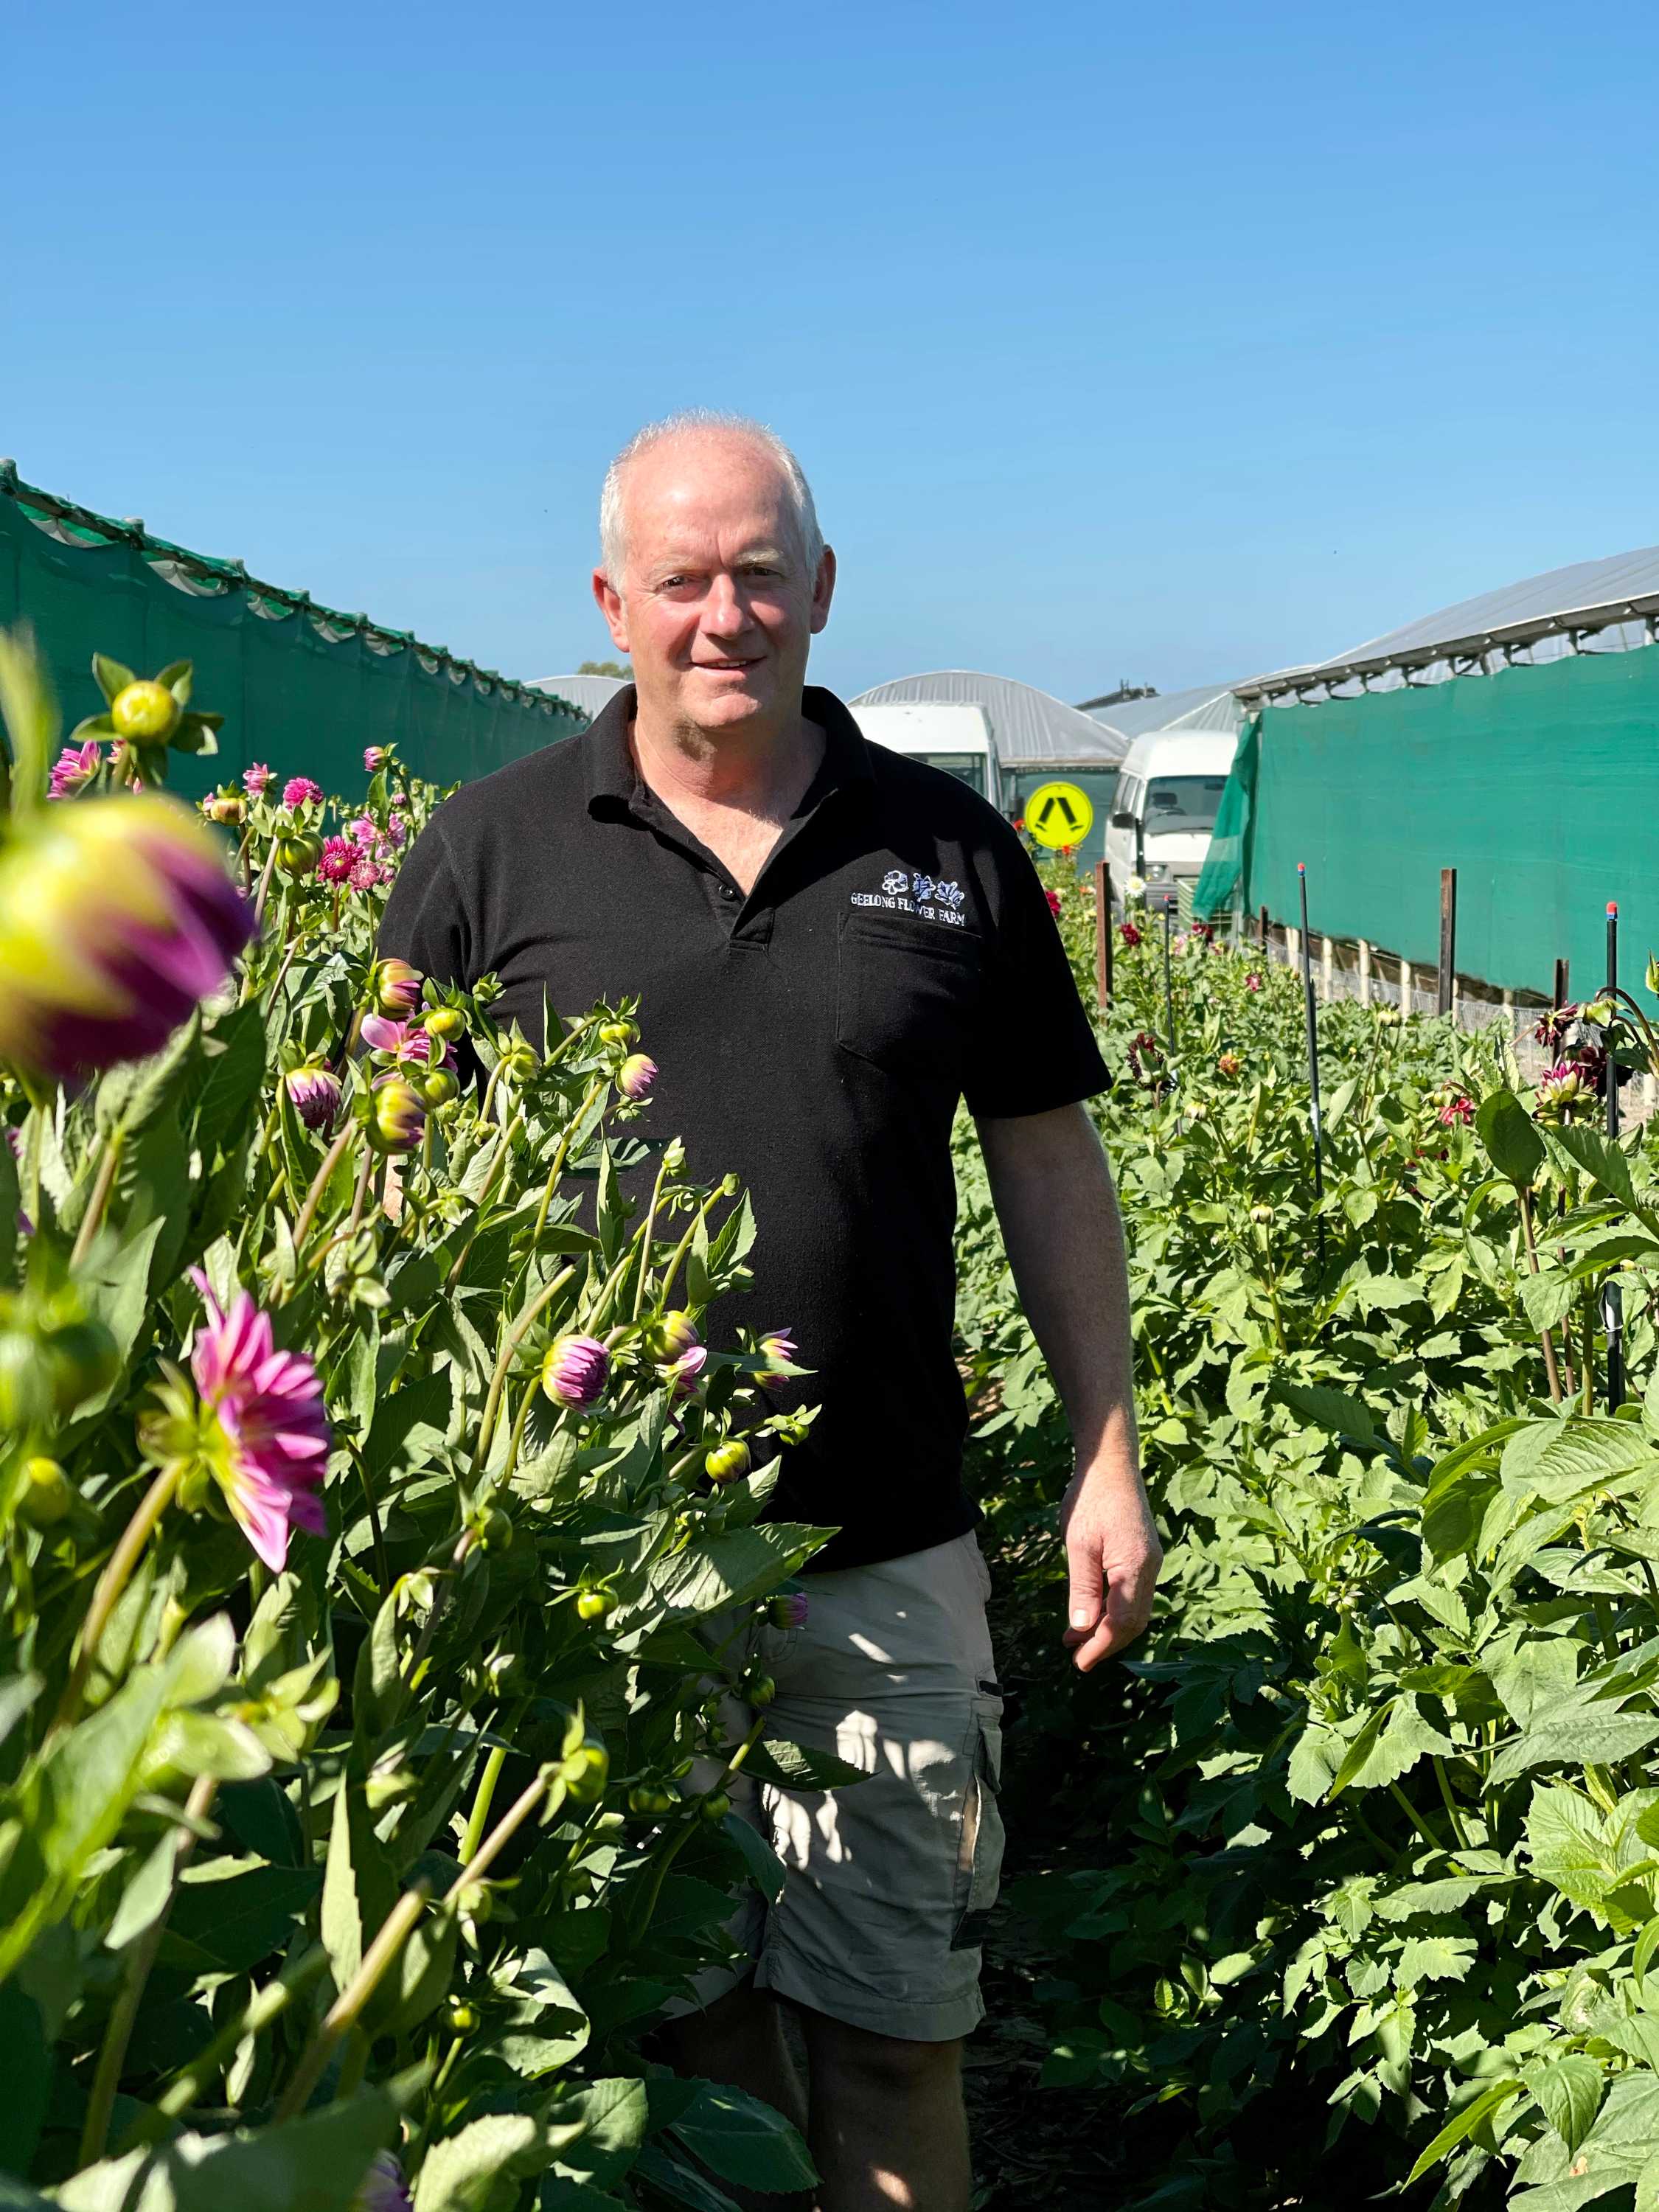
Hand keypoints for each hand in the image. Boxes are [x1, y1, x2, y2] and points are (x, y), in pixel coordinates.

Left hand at [1059, 1463, 1161, 1671]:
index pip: (1121, 1622)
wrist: (1111, 1462)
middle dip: (1106, 1643)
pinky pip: (1134, 1595)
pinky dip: (1114, 1610)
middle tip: (1076, 1657)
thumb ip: (1083, 1587)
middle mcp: (1151, 1568)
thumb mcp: (1079, 1543)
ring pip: (1136, 1611)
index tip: (1079, 1663)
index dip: (1101, 1646)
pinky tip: (1092, 1611)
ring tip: (1077, 1640)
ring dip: (1109, 1628)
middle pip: (1133, 1622)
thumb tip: (1082, 1628)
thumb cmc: (1091, 1497)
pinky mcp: (1145, 1555)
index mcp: (1135, 1566)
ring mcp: (1151, 1562)